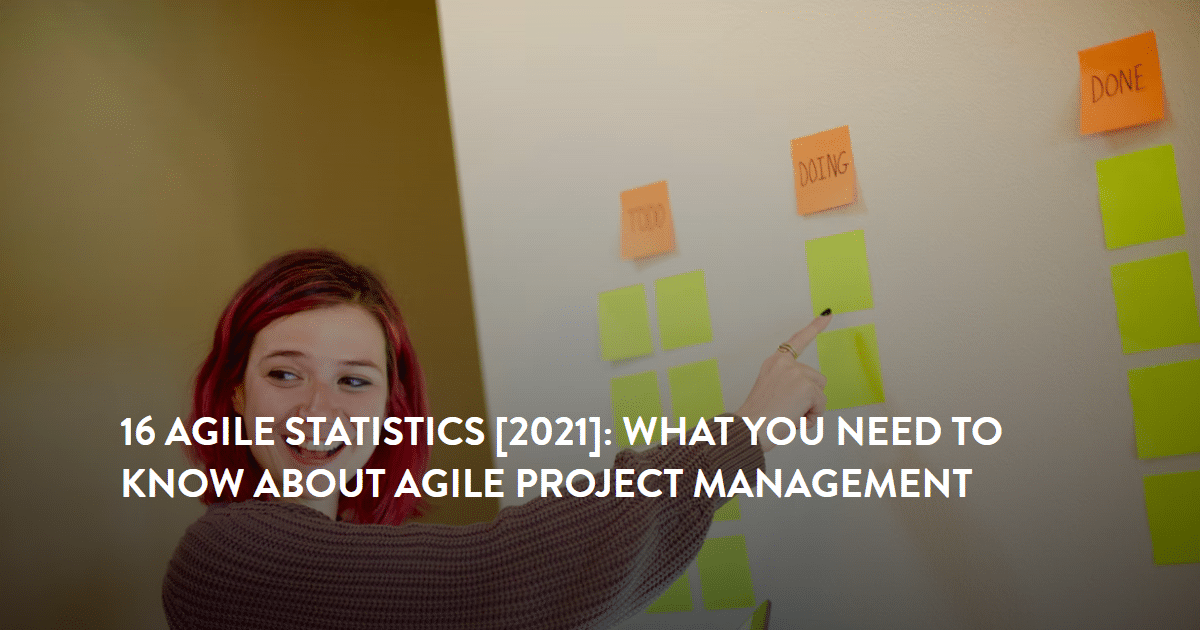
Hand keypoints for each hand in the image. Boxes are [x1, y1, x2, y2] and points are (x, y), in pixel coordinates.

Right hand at [734, 313, 830, 452]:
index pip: (797, 341)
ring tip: (789, 415)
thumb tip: (810, 401)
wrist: (750, 429)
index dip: (814, 327)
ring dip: (811, 408)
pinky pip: (821, 405)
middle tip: (787, 410)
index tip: (827, 314)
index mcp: (774, 363)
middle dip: (809, 397)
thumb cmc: (757, 419)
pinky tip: (795, 419)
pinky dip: (812, 417)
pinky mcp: (806, 387)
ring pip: (820, 392)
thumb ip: (790, 387)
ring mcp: (796, 374)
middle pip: (816, 379)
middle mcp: (784, 364)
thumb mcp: (771, 393)